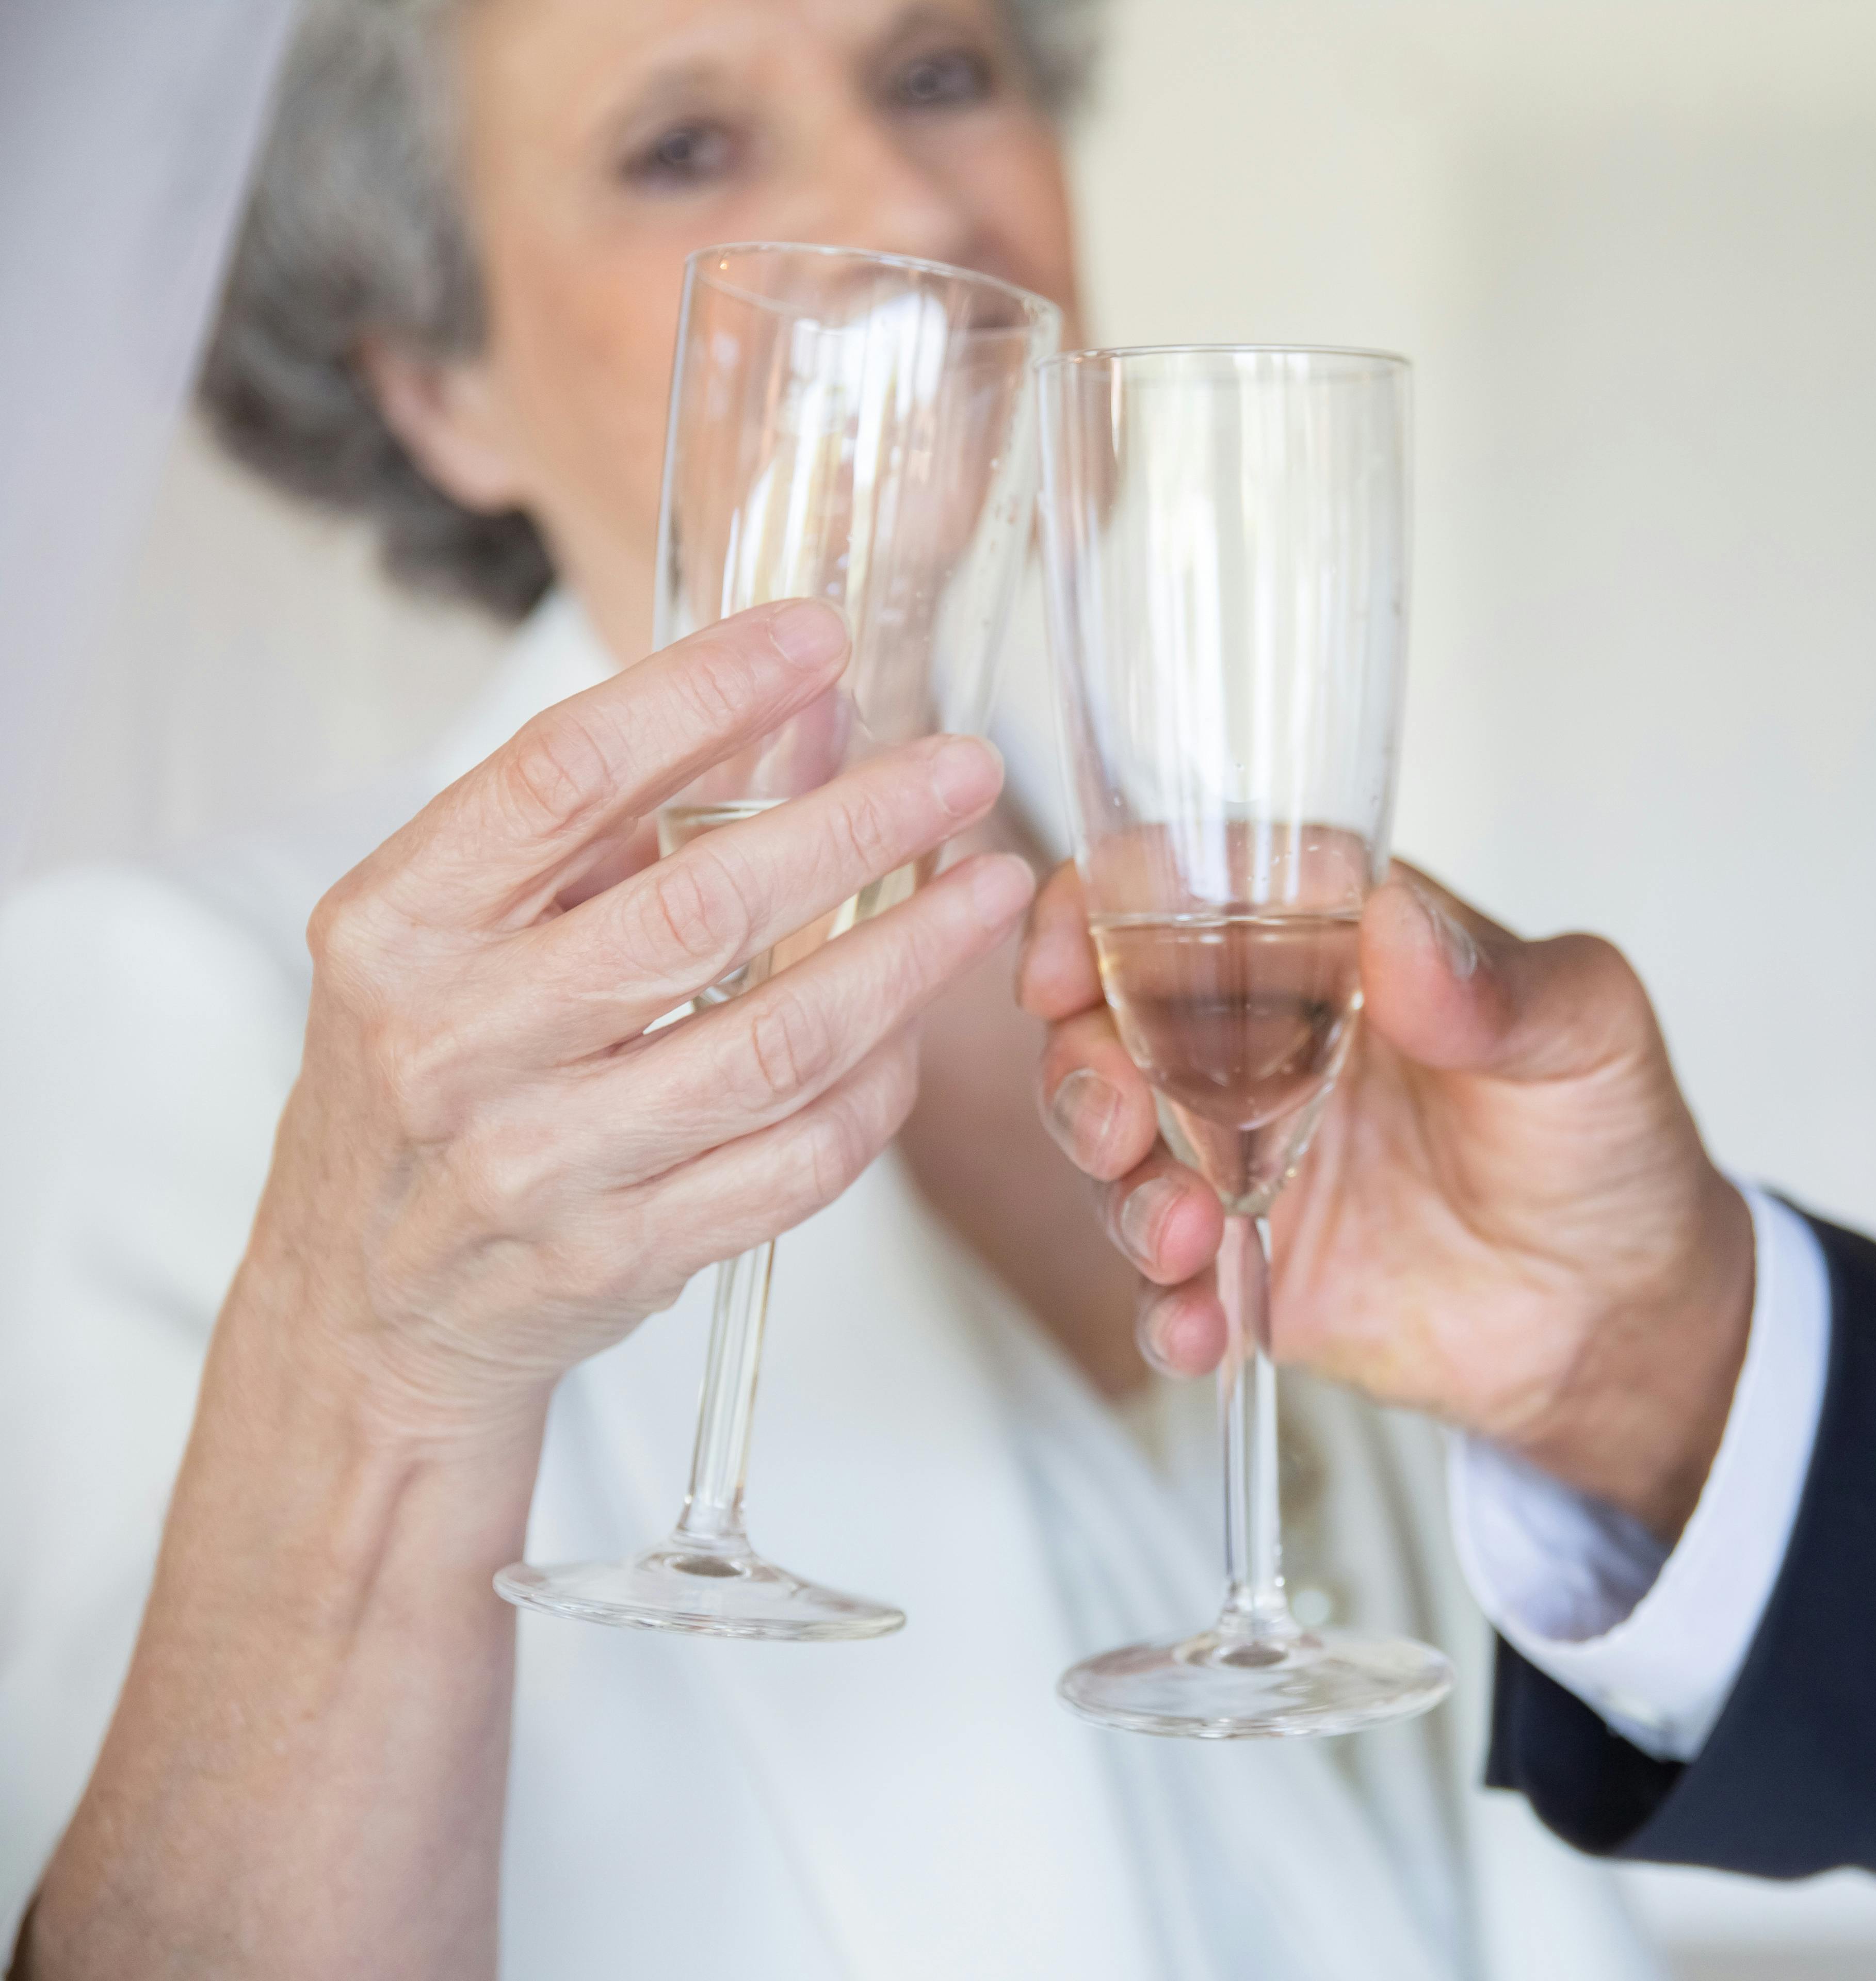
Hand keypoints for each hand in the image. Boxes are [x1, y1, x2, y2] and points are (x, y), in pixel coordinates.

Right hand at [241, 597, 1032, 1447]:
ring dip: (911, 955)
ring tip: (993, 885)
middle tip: (965, 767)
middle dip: (860, 824)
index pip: (563, 772)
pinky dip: (880, 1085)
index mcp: (397, 926)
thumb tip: (806, 703)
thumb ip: (625, 813)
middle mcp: (456, 1044)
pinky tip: (923, 1023)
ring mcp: (542, 1163)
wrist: (368, 1307)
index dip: (702, 690)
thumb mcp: (469, 929)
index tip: (817, 636)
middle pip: (703, 907)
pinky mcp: (621, 1256)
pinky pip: (800, 1158)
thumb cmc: (433, 1078)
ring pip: (781, 1042)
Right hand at [1020, 864, 1754, 1534]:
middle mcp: (1264, 1042)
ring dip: (1117, 1192)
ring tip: (1181, 1234)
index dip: (1099, 911)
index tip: (1069, 958)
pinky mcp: (1249, 1269)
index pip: (1184, 892)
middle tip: (1115, 1119)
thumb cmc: (1607, 1136)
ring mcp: (1244, 1157)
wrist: (1626, 1307)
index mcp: (1331, 948)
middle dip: (1081, 1068)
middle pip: (1111, 1024)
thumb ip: (1497, 983)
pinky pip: (1165, 1288)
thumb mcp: (1588, 1032)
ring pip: (1114, 1154)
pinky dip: (1162, 1310)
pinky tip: (1200, 1323)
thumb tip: (1397, 920)